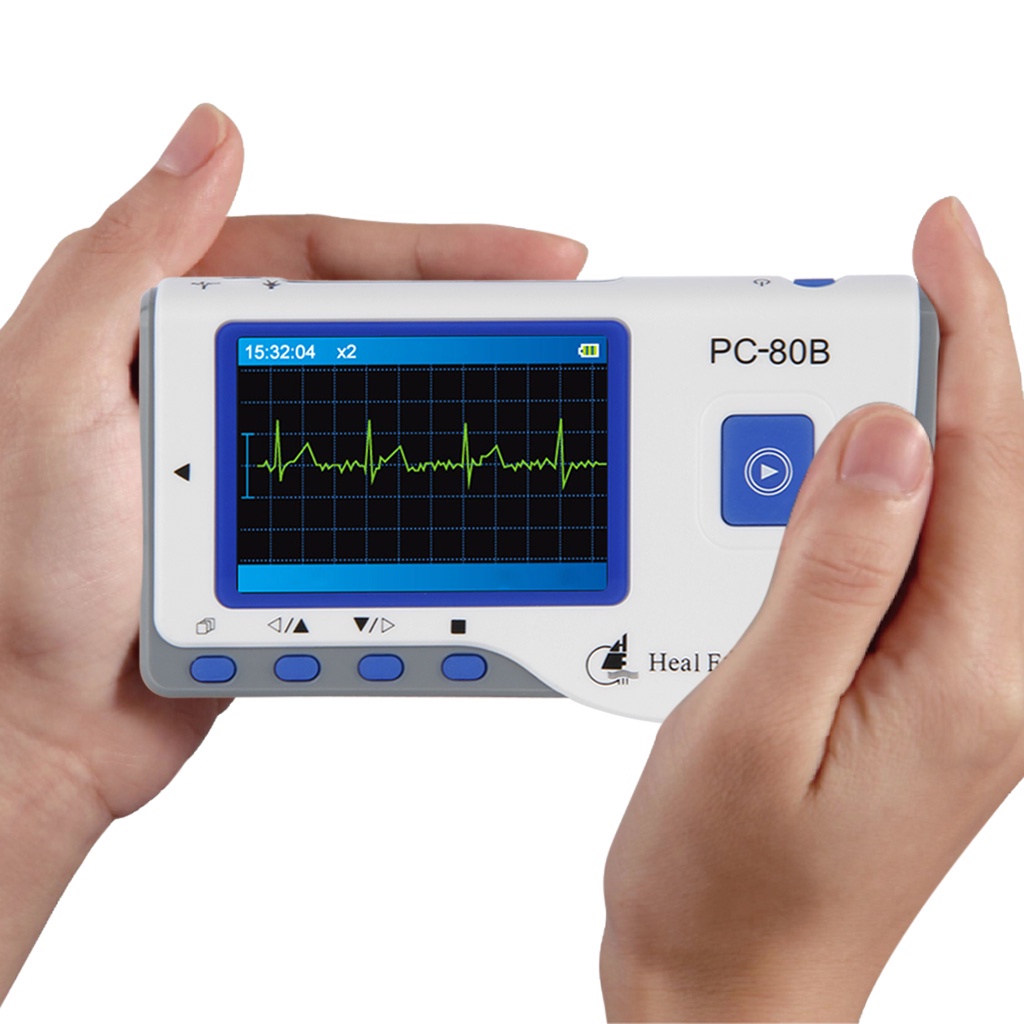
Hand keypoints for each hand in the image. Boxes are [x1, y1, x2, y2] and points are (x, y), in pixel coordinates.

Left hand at [0, 103, 586, 997]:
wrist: (45, 721)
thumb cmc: (26, 571)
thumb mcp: (57, 387)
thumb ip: (128, 257)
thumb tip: (210, 137)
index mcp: (170, 326)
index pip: (328, 260)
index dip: (437, 251)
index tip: (528, 260)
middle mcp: (222, 382)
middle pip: (377, 326)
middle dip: (473, 313)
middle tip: (564, 313)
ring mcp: (262, 458)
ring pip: (390, 406)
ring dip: (463, 401)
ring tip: (539, 389)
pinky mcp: (291, 531)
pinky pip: (381, 490)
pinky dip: (432, 487)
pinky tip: (478, 486)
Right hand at [600, 198, 1023, 1022]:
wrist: (726, 985)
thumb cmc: (728, 881)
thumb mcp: (756, 717)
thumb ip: (828, 572)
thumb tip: (884, 439)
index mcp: (964, 673)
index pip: (988, 458)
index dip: (972, 331)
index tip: (945, 238)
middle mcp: (985, 672)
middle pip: (986, 474)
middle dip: (943, 364)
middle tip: (892, 291)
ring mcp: (954, 681)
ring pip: (947, 512)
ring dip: (899, 432)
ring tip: (841, 382)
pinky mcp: (913, 687)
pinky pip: (907, 560)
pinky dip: (869, 498)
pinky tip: (822, 489)